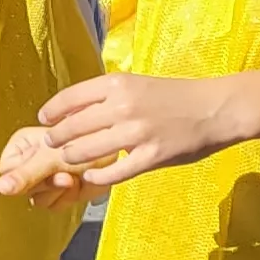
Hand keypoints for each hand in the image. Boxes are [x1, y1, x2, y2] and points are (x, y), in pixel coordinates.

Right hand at [0, 123, 106, 210]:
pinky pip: (55, 206)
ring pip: (39, 200)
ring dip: (61, 192)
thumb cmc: (88, 142)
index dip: (24, 177)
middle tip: (64, 174)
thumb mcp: (51, 159)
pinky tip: (79, 183)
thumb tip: (1, 187)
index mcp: (22, 146)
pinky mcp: (61, 191)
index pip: (7, 173)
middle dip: (48, 185)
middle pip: (24, 189)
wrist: (117, 150)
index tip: (42, 171)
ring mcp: (46, 178)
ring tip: (74, 177)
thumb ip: (25, 175)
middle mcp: (31, 162)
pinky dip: (71, 197)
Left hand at [25, 70, 251, 191]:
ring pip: (87, 151)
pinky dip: (98, 176)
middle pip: (72, 127)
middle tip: (51, 144)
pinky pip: (115, 172)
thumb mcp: (136, 83)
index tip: (43, 120)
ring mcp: (137, 133)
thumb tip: (73, 110)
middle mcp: (122, 106)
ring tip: (67, 160)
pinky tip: (91, 176)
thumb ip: (107, 95)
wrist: (216, 108)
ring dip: (71, 157)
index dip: (51, 112)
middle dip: (56, 138)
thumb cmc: (174, 95)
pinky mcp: (152, 157)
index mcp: (117, 84)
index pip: (70, 98)